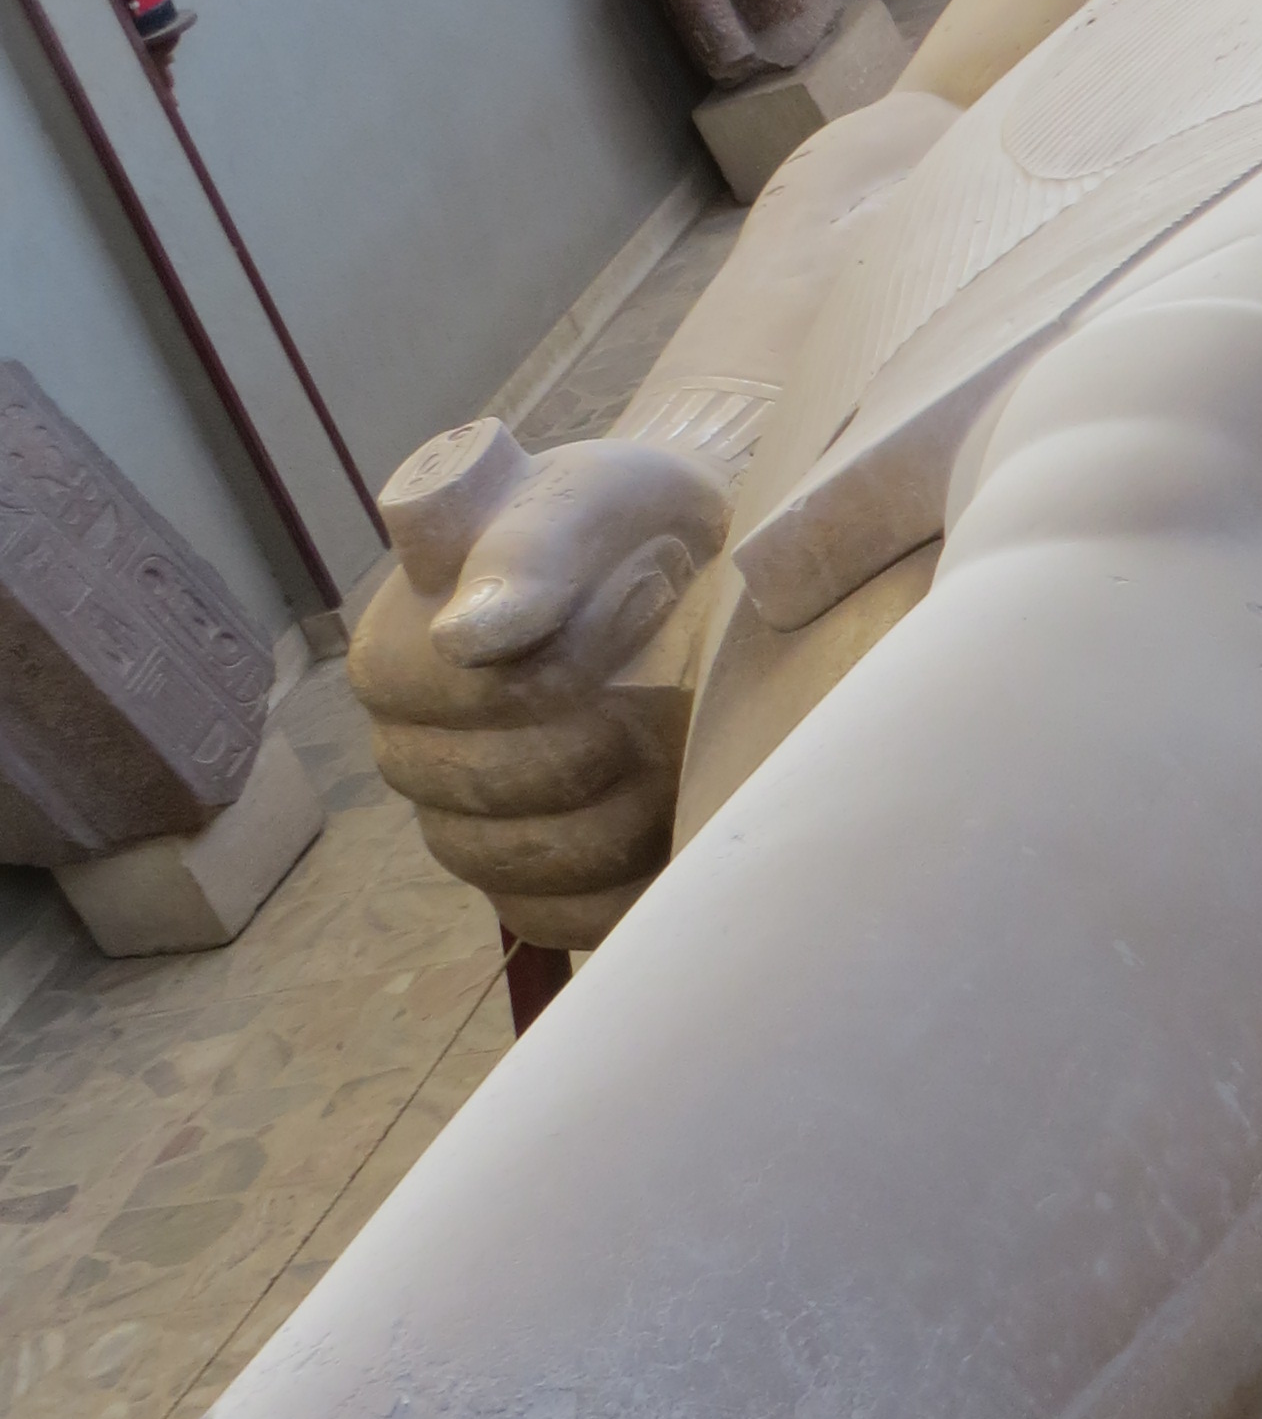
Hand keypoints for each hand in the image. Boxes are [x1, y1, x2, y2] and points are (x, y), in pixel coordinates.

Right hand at [348, 420, 729, 952]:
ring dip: (614, 814)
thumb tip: (465, 638)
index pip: (433, 697)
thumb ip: (530, 551)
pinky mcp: (535, 884)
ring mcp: (468, 825)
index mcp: (397, 652)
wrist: (707, 577)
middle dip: (586, 744)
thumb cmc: (634, 525)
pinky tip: (671, 820)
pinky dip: (624, 883)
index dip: (539, 671)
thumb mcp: (594, 500)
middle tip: (661, 686)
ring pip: (511, 865)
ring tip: (674, 745)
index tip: (635, 610)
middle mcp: (414, 749)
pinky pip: (558, 919)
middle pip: (474, 792)